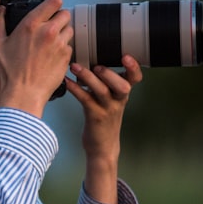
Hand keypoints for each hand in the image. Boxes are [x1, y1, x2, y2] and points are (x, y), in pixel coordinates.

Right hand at [0, 0, 72, 117]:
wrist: (23, 94)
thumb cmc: (9, 72)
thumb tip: (1, 11)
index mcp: (31, 24)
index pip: (54, 1)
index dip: (53, 4)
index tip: (50, 9)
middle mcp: (48, 31)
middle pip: (66, 14)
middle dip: (59, 19)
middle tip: (50, 29)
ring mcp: (59, 45)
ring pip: (69, 31)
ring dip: (62, 34)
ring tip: (50, 44)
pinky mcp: (66, 57)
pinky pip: (69, 47)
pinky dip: (63, 50)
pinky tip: (52, 57)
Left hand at [65, 55, 142, 203]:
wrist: (102, 147)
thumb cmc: (104, 120)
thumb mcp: (112, 101)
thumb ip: (108, 84)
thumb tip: (93, 60)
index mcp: (123, 95)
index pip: (135, 79)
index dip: (134, 68)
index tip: (126, 56)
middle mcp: (119, 101)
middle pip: (121, 85)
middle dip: (109, 74)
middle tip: (97, 66)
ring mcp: (108, 110)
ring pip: (102, 91)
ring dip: (87, 77)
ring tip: (75, 67)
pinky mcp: (95, 117)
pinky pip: (85, 100)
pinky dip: (75, 89)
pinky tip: (67, 82)